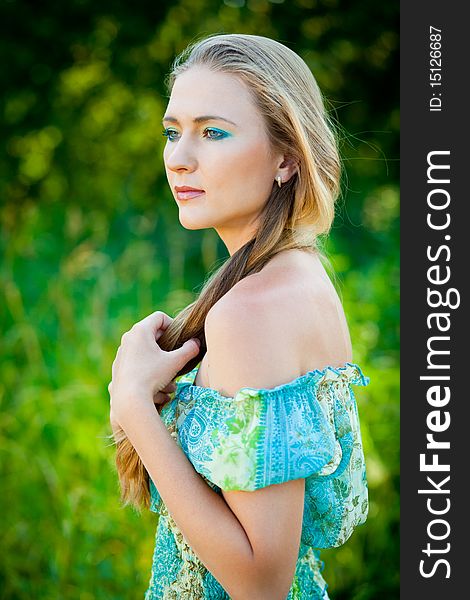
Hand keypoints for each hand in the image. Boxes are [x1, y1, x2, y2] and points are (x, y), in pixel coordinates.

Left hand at [108, 310, 199, 424]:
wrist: (129, 400)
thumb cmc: (152, 376)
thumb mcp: (175, 362)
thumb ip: (189, 349)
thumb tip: (196, 343)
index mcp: (140, 331)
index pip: (160, 317)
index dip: (173, 325)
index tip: (180, 339)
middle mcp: (128, 338)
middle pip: (152, 334)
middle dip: (167, 347)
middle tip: (176, 358)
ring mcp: (121, 353)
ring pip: (145, 351)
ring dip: (159, 362)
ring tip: (169, 380)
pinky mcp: (118, 367)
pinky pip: (137, 364)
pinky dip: (148, 371)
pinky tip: (156, 388)